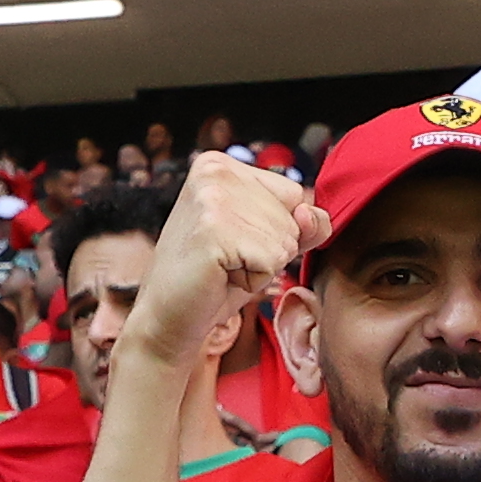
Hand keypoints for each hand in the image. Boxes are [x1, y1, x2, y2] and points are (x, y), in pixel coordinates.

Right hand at [131, 158, 318, 373]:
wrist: (170, 318)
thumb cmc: (218, 278)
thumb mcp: (269, 241)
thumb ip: (305, 224)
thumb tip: (310, 216)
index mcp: (221, 164)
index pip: (294, 194)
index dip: (274, 230)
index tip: (233, 241)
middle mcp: (215, 170)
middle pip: (293, 216)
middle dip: (269, 249)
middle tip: (225, 259)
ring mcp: (212, 197)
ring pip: (286, 239)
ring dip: (262, 266)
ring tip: (222, 267)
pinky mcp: (213, 229)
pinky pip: (272, 260)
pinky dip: (254, 279)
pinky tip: (221, 276)